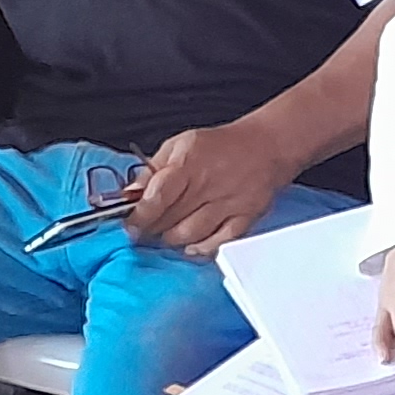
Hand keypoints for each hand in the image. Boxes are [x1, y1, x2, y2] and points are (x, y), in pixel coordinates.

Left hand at [128, 114, 293, 251]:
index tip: (130, 225)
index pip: (158, 197)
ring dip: (173, 239)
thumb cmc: (219, 147)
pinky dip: (202, 249)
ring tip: (167, 233)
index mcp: (188, 164)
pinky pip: (219, 243)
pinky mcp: (245, 218)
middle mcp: (208, 185)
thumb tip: (130, 195)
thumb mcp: (178, 145)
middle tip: (144, 230)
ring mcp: (228, 203)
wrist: (265, 147)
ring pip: (191, 235)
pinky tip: (192, 245)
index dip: (140, 216)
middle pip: (171, 220)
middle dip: (152, 229)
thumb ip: (152, 170)